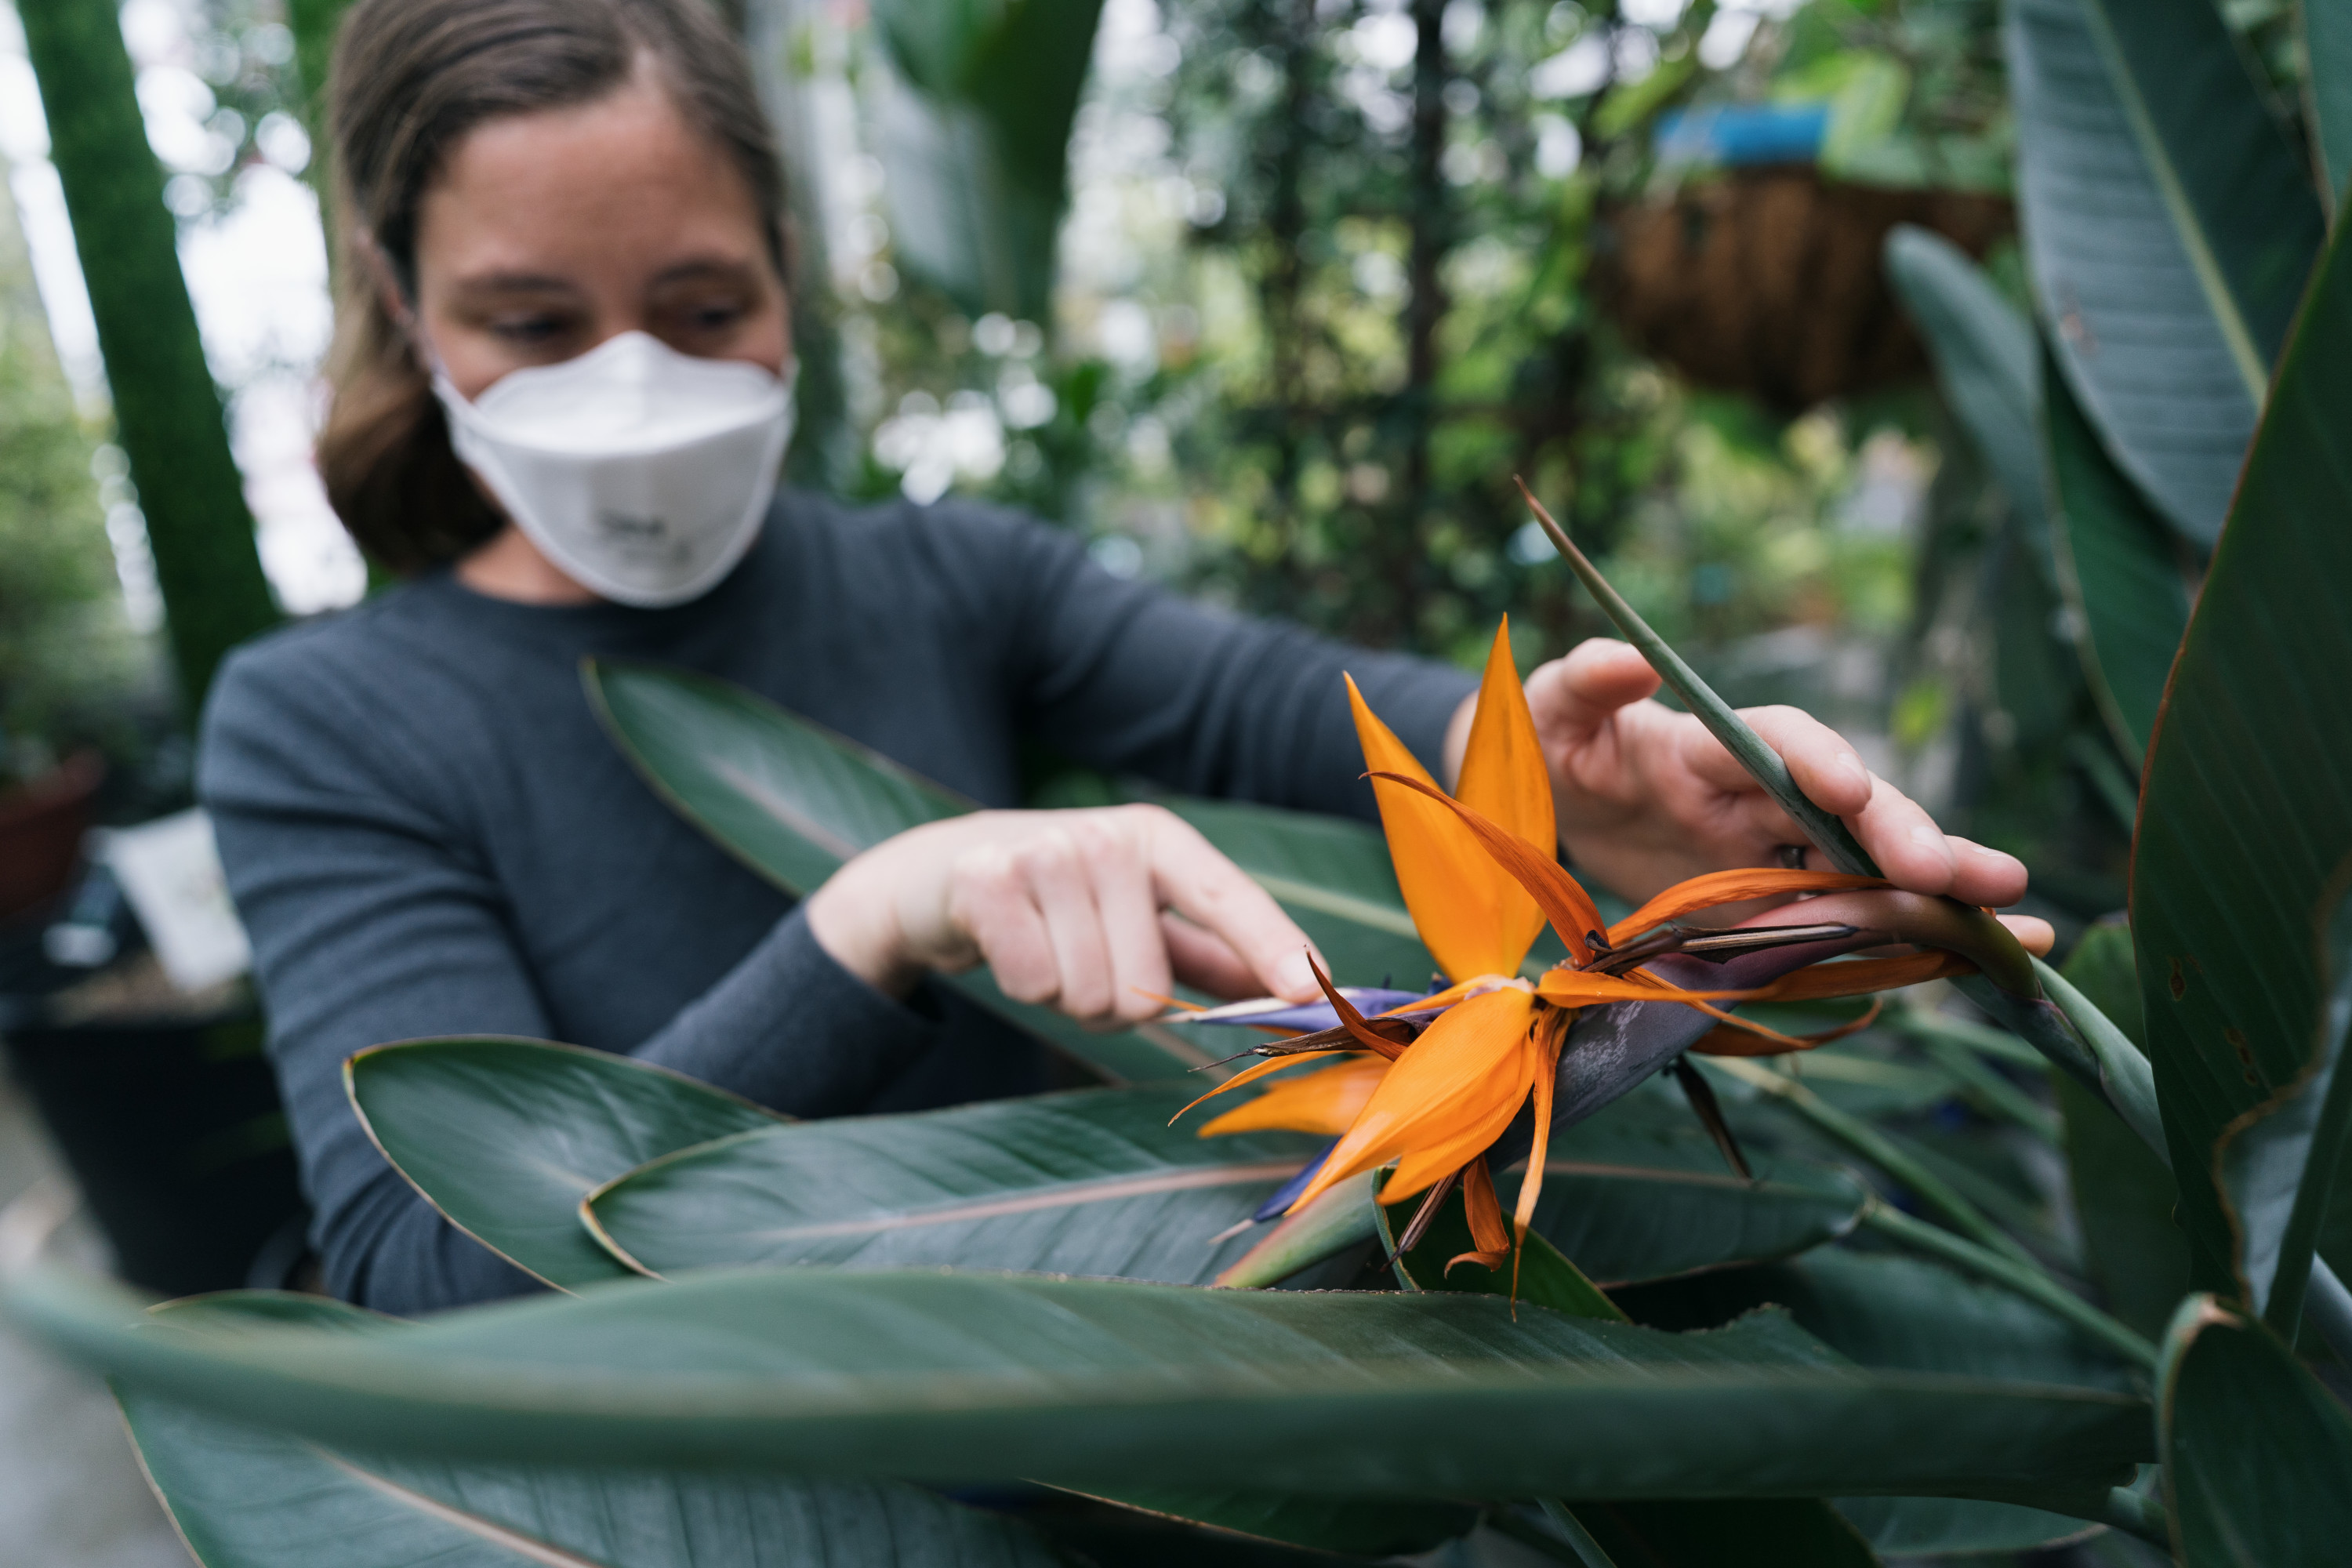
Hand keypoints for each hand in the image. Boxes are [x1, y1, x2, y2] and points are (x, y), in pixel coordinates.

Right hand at [804, 804, 1323, 1026]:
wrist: (937, 875)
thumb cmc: (1057, 901)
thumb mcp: (1137, 913)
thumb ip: (1214, 952)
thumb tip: (1296, 990)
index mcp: (1155, 839)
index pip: (1224, 895)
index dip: (1269, 944)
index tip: (1305, 991)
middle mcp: (1107, 836)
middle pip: (1146, 985)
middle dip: (1114, 1004)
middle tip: (1080, 964)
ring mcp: (1045, 852)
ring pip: (1089, 993)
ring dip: (1065, 998)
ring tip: (1043, 952)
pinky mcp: (987, 879)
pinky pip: (1033, 983)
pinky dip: (1021, 985)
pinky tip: (1006, 947)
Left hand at [1469, 639, 2042, 943]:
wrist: (1558, 803)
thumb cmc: (1556, 746)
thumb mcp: (1549, 711)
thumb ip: (1586, 685)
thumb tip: (1630, 660)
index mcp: (1707, 743)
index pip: (1776, 741)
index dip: (1815, 759)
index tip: (1848, 786)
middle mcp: (1760, 793)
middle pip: (1847, 807)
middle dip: (1904, 835)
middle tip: (1959, 875)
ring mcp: (1775, 851)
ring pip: (1871, 866)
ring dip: (1945, 891)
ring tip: (2023, 919)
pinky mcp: (1774, 903)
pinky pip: (1851, 921)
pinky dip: (1919, 940)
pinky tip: (1994, 958)